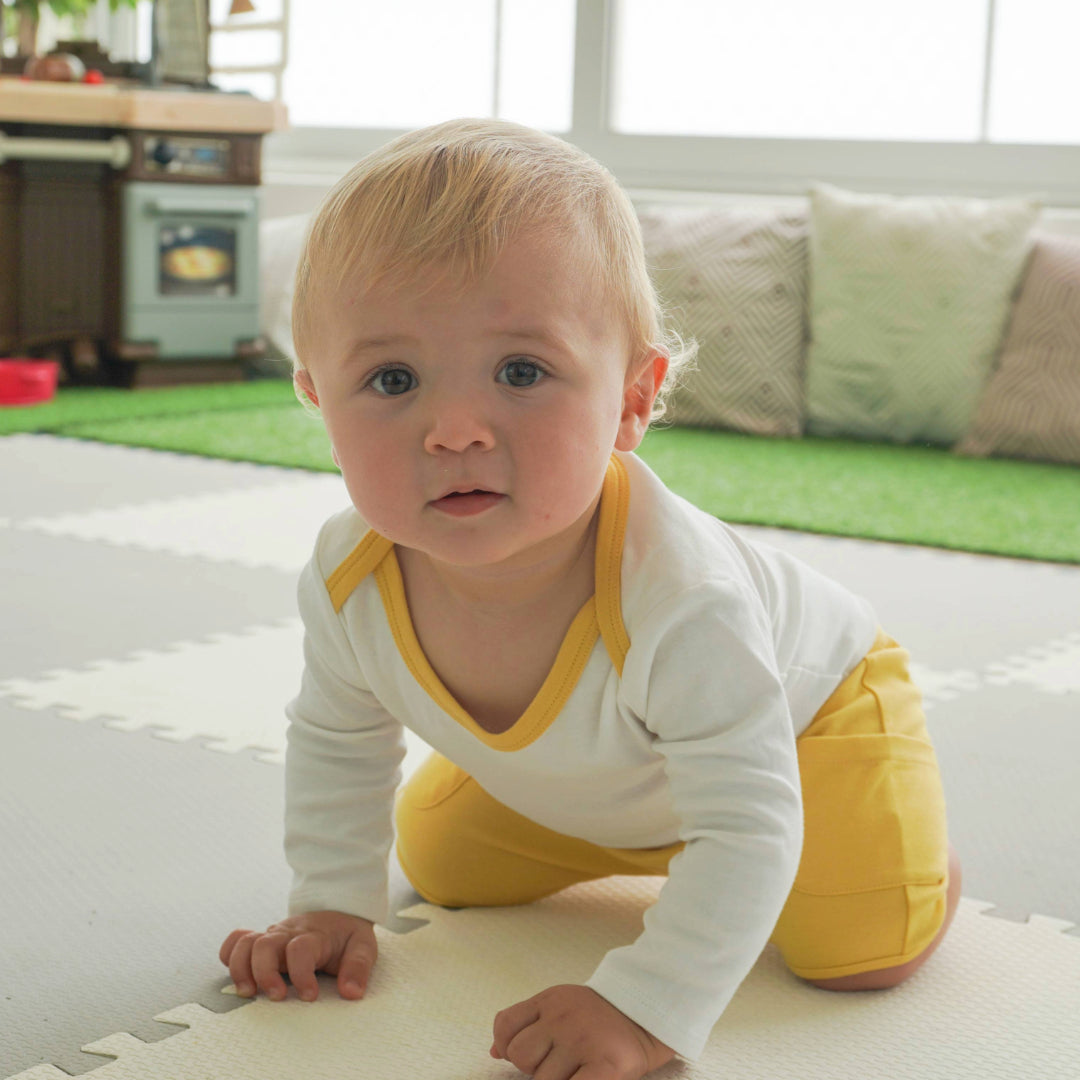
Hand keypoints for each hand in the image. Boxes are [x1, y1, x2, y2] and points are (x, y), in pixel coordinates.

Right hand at [219, 910, 376, 1002]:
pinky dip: (230, 954)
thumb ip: (358, 968)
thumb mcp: (363, 947)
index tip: (309, 996)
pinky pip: (237, 939)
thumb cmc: (347, 935)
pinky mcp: (262, 940)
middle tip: (277, 996)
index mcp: (314, 935)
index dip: (301, 974)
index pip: (300, 948)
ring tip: (248, 993)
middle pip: (265, 944)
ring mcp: (273, 935)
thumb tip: (351, 993)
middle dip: (265, 972)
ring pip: (246, 942)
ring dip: (241, 968)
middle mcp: (289, 933)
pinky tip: (238, 975)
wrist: (338, 912)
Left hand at [490, 984, 674, 1079]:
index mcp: (550, 1001)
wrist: (649, 1011)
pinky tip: (584, 1078)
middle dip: (533, 1067)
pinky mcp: (606, 1065)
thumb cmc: (599, 1015)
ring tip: (577, 1070)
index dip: (506, 1046)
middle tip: (557, 1064)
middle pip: (521, 1057)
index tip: (522, 1054)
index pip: (505, 1026)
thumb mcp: (559, 1005)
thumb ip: (527, 1022)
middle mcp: (563, 1018)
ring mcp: (584, 1041)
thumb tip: (495, 1051)